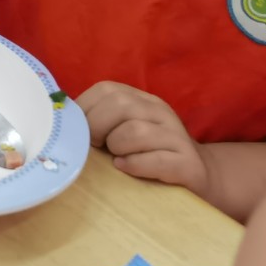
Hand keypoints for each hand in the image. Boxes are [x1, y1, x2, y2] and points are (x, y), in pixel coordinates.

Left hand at [79, 81, 210, 196]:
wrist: (201, 176)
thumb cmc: (150, 155)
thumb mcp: (125, 131)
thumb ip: (101, 122)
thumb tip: (63, 124)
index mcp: (142, 99)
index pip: (106, 89)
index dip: (84, 108)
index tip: (80, 130)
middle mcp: (160, 111)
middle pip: (120, 104)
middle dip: (97, 127)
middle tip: (97, 146)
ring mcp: (176, 136)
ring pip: (135, 131)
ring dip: (117, 147)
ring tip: (116, 157)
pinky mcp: (187, 163)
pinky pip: (155, 159)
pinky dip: (134, 165)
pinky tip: (126, 168)